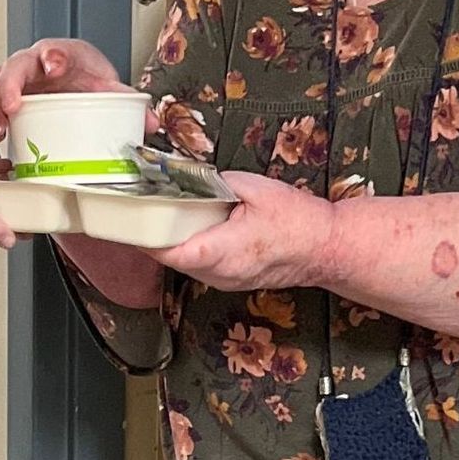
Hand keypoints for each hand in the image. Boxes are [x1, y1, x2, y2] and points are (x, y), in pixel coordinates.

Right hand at [0, 38, 153, 143]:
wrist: (74, 80)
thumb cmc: (85, 77)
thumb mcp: (107, 86)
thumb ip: (127, 101)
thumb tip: (152, 123)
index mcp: (63, 54)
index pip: (55, 49)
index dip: (52, 55)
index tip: (53, 66)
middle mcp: (36, 61)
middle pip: (16, 64)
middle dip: (11, 83)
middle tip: (13, 104)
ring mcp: (18, 77)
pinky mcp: (5, 93)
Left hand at [148, 172, 333, 291]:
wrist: (327, 249)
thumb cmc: (298, 221)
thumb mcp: (255, 188)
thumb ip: (216, 183)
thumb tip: (189, 177)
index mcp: (223, 251)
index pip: (170, 252)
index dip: (145, 236)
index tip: (131, 218)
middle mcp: (219, 274)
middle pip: (170, 258)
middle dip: (154, 234)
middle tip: (143, 207)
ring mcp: (224, 282)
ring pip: (183, 264)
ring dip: (172, 241)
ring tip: (166, 214)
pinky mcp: (230, 281)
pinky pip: (199, 266)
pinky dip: (190, 247)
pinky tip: (192, 227)